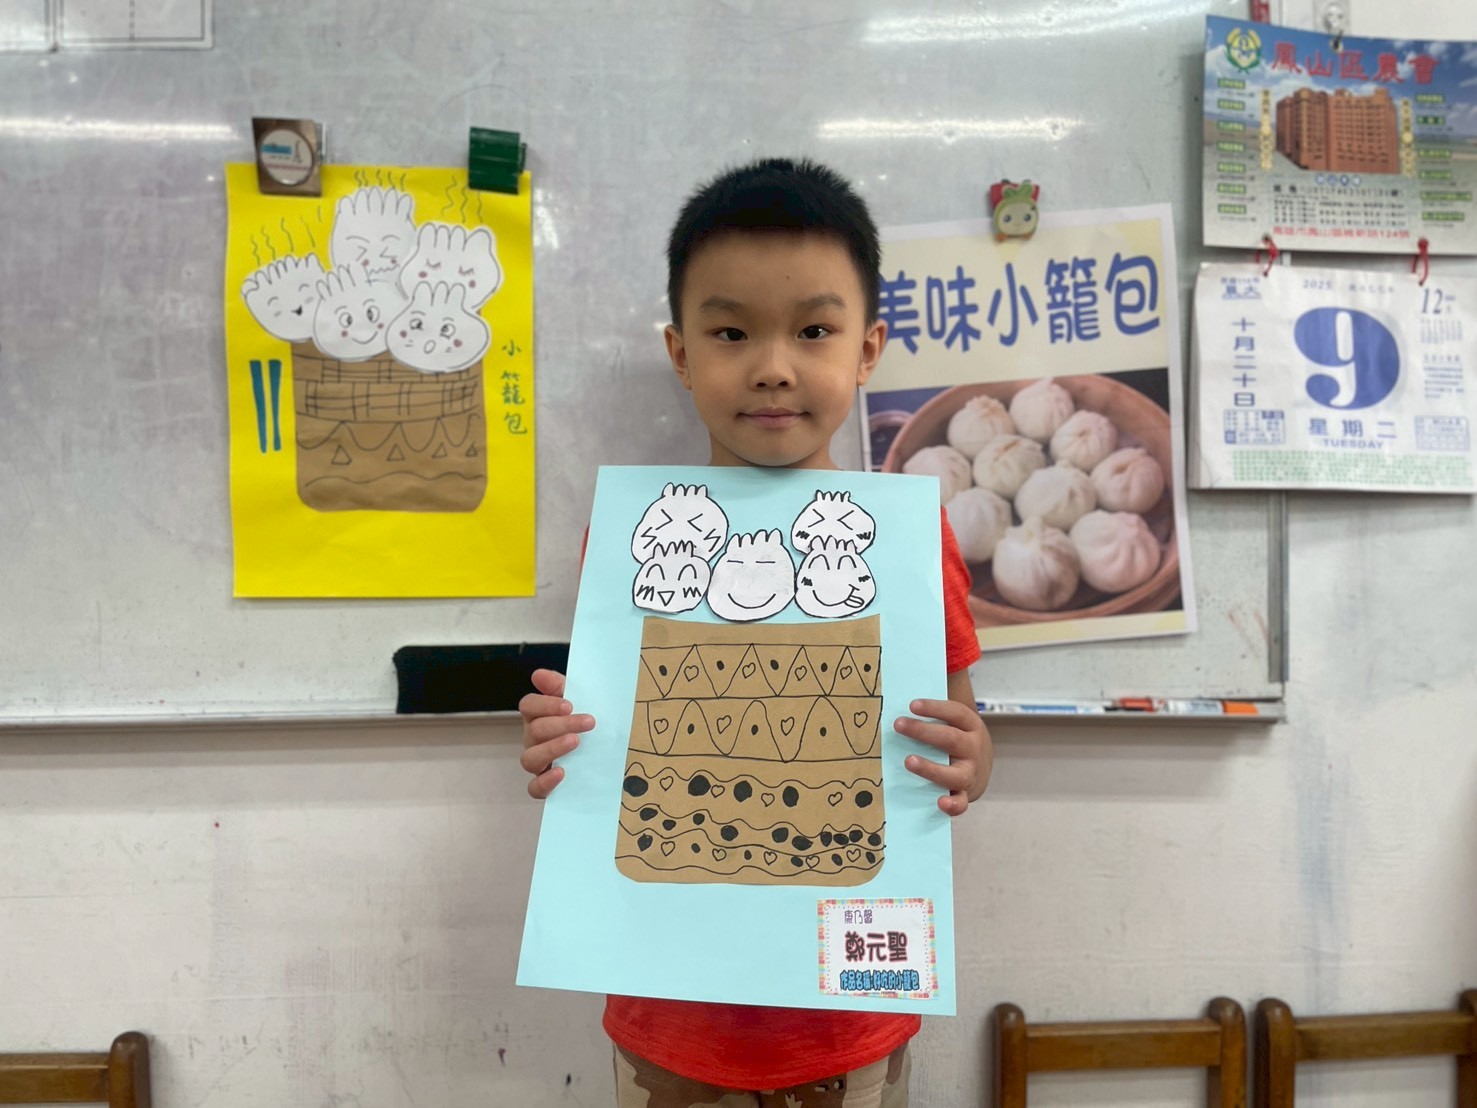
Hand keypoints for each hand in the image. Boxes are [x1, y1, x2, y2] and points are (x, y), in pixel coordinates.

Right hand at [518, 669, 595, 798]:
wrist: (607, 754)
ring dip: (551, 749)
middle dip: (561, 724)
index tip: (570, 705)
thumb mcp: (579, 700)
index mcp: (539, 716)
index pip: (528, 706)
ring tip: (575, 743)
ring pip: (529, 758)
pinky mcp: (545, 785)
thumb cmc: (586, 723)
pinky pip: (534, 788)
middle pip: (534, 730)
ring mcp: (538, 763)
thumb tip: (538, 675)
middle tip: (588, 722)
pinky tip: (562, 773)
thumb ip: (560, 686)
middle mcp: (533, 739)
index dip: (546, 705)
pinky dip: (545, 782)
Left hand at [895, 698, 992, 816]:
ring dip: (931, 768)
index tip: (912, 705)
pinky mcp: (966, 793)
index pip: (955, 712)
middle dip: (923, 732)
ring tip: (908, 761)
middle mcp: (973, 748)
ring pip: (955, 773)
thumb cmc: (955, 739)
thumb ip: (932, 714)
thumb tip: (896, 698)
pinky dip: (953, 804)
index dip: (935, 708)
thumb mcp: (953, 722)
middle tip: (899, 725)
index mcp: (970, 726)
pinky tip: (940, 802)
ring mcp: (970, 772)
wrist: (981, 767)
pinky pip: (961, 802)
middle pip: (951, 739)